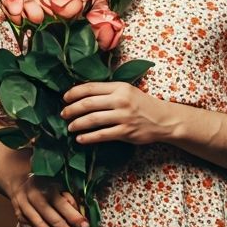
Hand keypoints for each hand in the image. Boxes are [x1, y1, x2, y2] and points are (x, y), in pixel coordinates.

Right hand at [2, 162, 89, 226]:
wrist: (19, 182)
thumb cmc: (45, 183)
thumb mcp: (59, 184)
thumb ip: (69, 199)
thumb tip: (79, 218)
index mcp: (47, 187)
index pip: (63, 206)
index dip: (75, 218)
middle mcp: (34, 197)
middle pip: (52, 219)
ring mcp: (24, 208)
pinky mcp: (20, 217)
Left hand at [61, 82, 177, 144]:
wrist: (163, 119)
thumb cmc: (142, 104)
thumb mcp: (127, 91)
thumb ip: (108, 91)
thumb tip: (82, 94)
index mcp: (119, 87)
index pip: (90, 88)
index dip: (74, 93)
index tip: (65, 98)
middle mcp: (120, 100)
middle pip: (88, 104)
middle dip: (72, 109)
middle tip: (63, 114)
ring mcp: (123, 117)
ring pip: (92, 120)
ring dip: (77, 124)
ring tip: (70, 127)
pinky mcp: (125, 132)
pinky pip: (101, 135)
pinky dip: (88, 137)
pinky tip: (80, 139)